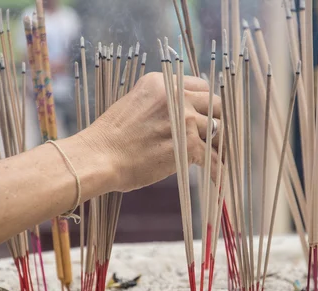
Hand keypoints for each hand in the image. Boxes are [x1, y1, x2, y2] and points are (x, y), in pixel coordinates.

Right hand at [80, 72, 220, 192]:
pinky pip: (212, 158)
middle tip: (216, 138)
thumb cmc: (111, 139)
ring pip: (218, 130)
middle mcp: (175, 95)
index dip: (207, 104)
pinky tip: (217, 180)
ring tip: (218, 159)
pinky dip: (216, 171)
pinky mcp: (187, 145)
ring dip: (218, 146)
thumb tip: (182, 116)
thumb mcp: (135, 105)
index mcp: (161, 83)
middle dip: (218, 121)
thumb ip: (160, 105)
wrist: (98, 158)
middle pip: (215, 104)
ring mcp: (183, 119)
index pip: (200, 86)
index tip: (207, 117)